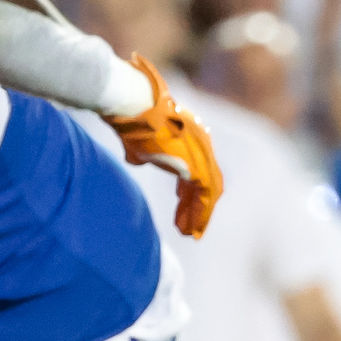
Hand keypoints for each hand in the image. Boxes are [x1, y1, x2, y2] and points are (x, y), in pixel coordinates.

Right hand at [109, 55, 224, 235]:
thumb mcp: (139, 139)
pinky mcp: (198, 165)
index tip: (181, 201)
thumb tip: (135, 159)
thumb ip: (142, 152)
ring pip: (208, 193)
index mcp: (190, 138)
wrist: (135, 106)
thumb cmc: (132, 119)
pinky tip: (190, 229)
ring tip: (190, 234)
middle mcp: (201, 146)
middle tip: (191, 226)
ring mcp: (202, 155)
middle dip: (197, 206)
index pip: (197, 168)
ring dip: (198, 215)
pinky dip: (200, 214)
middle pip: (206, 183)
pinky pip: (205, 197)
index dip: (189, 188)